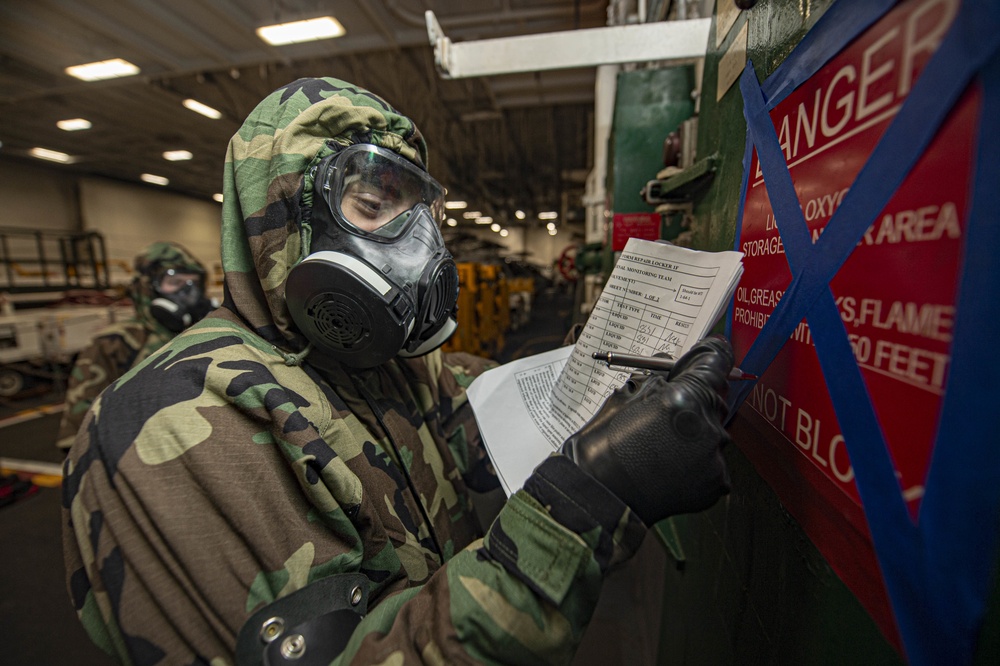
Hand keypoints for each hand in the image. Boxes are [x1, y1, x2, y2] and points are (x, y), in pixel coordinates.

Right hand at [560, 336, 734, 524]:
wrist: (599, 494)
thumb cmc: (605, 446)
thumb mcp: (626, 396)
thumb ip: (660, 377)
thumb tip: (677, 367)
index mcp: (684, 399)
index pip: (717, 363)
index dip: (710, 356)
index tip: (709, 356)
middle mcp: (706, 427)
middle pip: (716, 398)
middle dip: (697, 400)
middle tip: (670, 411)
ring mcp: (713, 458)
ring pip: (715, 432)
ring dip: (697, 433)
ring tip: (664, 446)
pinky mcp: (716, 483)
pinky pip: (714, 461)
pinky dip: (697, 461)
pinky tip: (671, 466)